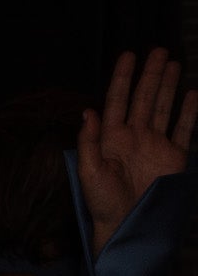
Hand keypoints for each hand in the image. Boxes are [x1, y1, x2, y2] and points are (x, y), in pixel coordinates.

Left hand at [77, 49, 193, 248]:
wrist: (125, 225)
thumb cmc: (101, 202)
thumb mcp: (89, 172)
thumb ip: (89, 141)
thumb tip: (88, 111)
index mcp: (111, 137)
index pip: (117, 100)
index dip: (122, 78)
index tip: (128, 55)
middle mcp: (134, 136)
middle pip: (144, 98)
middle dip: (150, 74)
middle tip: (158, 50)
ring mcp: (155, 144)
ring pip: (164, 108)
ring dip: (168, 86)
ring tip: (173, 64)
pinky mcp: (174, 157)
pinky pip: (183, 129)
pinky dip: (189, 112)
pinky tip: (192, 94)